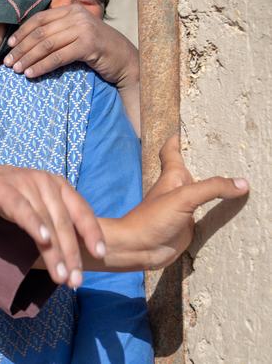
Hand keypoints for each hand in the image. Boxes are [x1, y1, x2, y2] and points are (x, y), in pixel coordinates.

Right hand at [0, 165, 104, 287]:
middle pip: (64, 222)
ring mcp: (24, 183)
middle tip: (76, 280)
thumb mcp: (37, 205)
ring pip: (46, 221)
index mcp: (57, 185)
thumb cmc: (7, 199)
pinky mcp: (2, 190)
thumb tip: (78, 250)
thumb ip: (55, 219)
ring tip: (60, 276)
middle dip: (72, 254)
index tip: (102, 254)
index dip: (92, 233)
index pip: (81, 210)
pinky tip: (43, 241)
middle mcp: (44, 181)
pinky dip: (34, 224)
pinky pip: (22, 209)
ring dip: (55, 251)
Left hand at [4, 4, 139, 85]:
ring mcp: (84, 29)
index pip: (39, 18)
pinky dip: (42, 66)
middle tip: (8, 63)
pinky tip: (31, 74)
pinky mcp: (88, 45)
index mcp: (71, 10)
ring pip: (47, 45)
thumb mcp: (76, 34)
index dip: (22, 32)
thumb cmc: (97, 50)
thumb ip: (57, 31)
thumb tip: (26, 41)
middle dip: (22, 48)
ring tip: (16, 70)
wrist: (126, 60)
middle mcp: (77, 16)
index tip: (10, 46)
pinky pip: (58, 57)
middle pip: (40, 32)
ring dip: (28, 59)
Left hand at [110, 136, 249, 269]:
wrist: (137, 248)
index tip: (182, 130)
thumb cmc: (151, 219)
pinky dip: (218, 212)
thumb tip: (242, 183)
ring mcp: (182, 210)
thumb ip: (212, 188)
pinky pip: (207, 217)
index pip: (172, 153)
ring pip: (201, 195)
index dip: (176, 140)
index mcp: (172, 178)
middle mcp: (177, 191)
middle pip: (191, 172)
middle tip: (224, 155)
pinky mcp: (187, 227)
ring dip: (214, 189)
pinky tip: (231, 213)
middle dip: (204, 163)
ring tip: (236, 182)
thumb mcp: (183, 197)